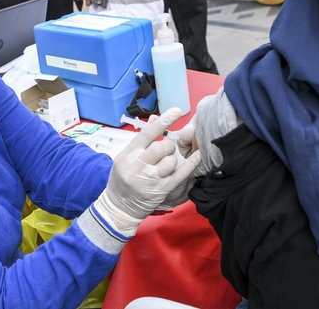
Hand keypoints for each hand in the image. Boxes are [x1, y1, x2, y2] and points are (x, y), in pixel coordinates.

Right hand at [91, 110, 200, 235]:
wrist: (119, 207)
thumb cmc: (122, 178)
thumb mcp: (125, 157)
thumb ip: (140, 140)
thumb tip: (154, 118)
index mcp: (127, 155)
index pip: (146, 134)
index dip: (162, 121)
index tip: (176, 111)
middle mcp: (137, 166)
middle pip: (161, 147)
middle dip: (168, 146)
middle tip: (167, 150)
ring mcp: (150, 180)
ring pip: (171, 161)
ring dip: (172, 159)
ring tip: (166, 163)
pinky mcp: (161, 190)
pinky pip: (180, 174)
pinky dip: (191, 164)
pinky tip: (199, 156)